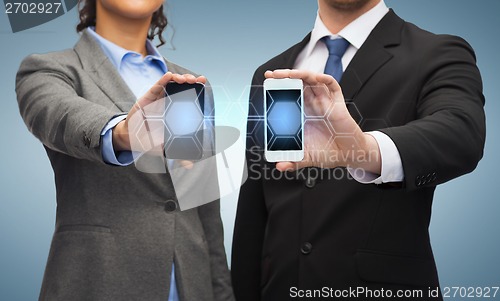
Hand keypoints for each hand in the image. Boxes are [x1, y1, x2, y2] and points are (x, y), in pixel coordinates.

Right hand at [112, 72, 206, 153]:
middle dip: (190, 81)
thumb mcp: (166, 148)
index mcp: (176, 111)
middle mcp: (169, 102)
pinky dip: (163, 80)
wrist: (132, 139)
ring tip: (185, 79)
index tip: (204, 84)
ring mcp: (158, 98)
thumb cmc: (151, 141)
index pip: (188, 97)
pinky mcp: (148, 97)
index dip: (196, 89)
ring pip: (170, 83)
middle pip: (181, 87)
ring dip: (179, 78)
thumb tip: (190, 165)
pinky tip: (169, 76)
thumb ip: (178, 155)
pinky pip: (157, 86)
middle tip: (197, 80)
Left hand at [265, 69, 380, 173]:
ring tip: (289, 74)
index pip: (289, 95)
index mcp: (303, 114)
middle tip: (272, 75)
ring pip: (312, 81)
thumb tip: (279, 166)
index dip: (279, 87)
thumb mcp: (307, 158)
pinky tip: (315, 78)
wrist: (349, 156)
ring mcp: (325, 102)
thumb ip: (293, 161)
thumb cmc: (328, 153)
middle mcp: (312, 105)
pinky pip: (332, 86)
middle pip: (298, 84)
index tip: (266, 82)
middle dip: (285, 77)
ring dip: (301, 74)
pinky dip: (324, 79)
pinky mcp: (338, 104)